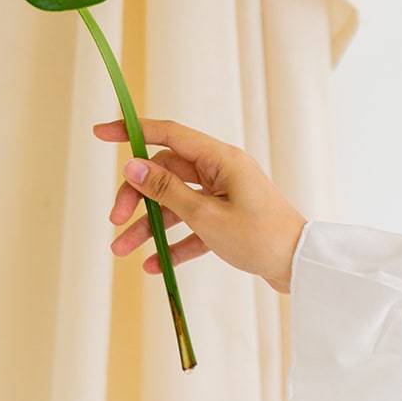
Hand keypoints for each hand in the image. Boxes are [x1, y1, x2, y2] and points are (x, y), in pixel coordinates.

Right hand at [93, 118, 306, 293]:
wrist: (301, 269)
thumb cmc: (260, 237)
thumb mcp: (207, 216)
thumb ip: (167, 191)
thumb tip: (132, 165)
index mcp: (220, 159)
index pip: (168, 134)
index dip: (132, 131)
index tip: (100, 133)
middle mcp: (220, 172)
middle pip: (165, 175)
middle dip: (136, 198)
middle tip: (114, 222)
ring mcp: (224, 197)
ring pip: (175, 205)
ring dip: (148, 226)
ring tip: (121, 251)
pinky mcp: (227, 222)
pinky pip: (192, 227)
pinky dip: (173, 244)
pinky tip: (153, 266)